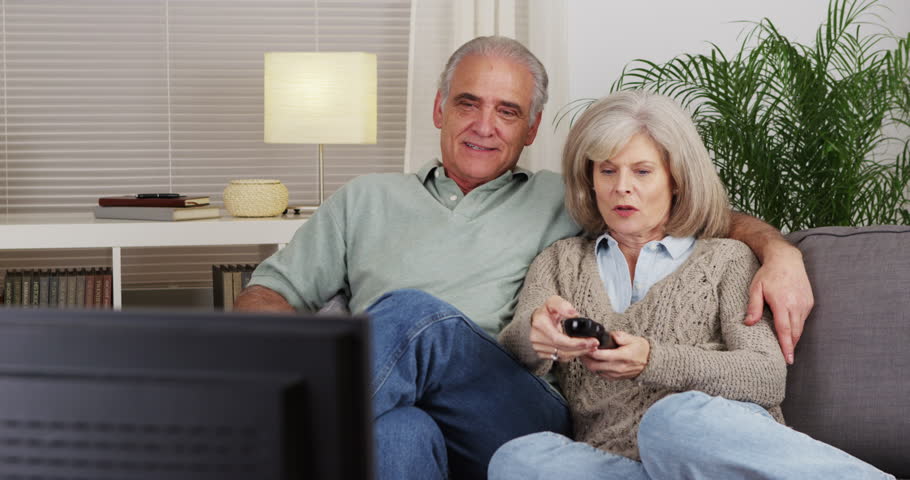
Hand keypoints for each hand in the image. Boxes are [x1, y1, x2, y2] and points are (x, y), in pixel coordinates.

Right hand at [529, 295, 599, 362]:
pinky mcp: (541, 354)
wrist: (535, 321)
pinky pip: (559, 358)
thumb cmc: (546, 311)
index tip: (590, 341)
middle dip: (581, 348)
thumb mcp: (553, 302)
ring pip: (562, 356)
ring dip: (578, 353)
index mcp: (539, 324)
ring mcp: (538, 348)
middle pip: (562, 349)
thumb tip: (574, 314)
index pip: (559, 339)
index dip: (576, 343)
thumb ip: (563, 305)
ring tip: (591, 348)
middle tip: (594, 344)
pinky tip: (581, 351)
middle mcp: (537, 338)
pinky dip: (572, 355)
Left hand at [579, 331, 649, 379]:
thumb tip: (610, 335)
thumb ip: (620, 336)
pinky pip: (600, 374)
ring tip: (584, 354)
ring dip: (588, 363)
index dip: (590, 350)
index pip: (600, 355)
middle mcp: (618, 367)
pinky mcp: (614, 378)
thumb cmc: (641, 350)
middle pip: (594, 364)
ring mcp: (616, 374)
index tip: (586, 344)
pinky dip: (594, 367)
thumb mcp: (633, 339)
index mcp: (622, 356)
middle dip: (585, 357)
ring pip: (595, 370)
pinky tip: (592, 360)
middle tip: (581, 349)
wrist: (650, 364)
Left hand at [745, 245, 813, 364]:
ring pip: (800, 327)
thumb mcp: (756, 288)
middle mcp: (797, 305)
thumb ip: (753, 306)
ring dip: (794, 337)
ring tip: (787, 348)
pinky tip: (790, 330)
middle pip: (795, 332)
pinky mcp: (810, 302)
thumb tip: (749, 323)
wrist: (787, 259)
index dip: (786, 346)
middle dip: (791, 346)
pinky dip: (797, 326)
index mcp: (782, 303)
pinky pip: (803, 319)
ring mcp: (805, 304)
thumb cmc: (768, 273)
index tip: (787, 359)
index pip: (785, 330)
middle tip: (785, 359)